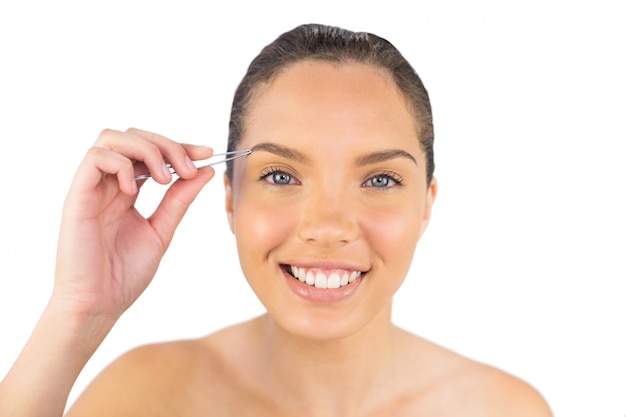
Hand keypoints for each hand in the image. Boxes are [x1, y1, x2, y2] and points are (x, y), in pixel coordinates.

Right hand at [53, 128, 213, 321]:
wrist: (99, 305)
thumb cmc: (124, 274)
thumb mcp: (162, 230)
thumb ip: (179, 200)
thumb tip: (204, 171)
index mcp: (126, 192)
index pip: (150, 152)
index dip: (179, 147)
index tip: (206, 154)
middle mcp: (107, 184)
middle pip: (133, 137)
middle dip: (167, 144)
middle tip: (189, 166)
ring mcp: (91, 188)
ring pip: (112, 138)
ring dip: (146, 149)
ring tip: (164, 177)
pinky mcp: (77, 196)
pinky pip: (95, 158)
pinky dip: (121, 164)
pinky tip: (133, 188)